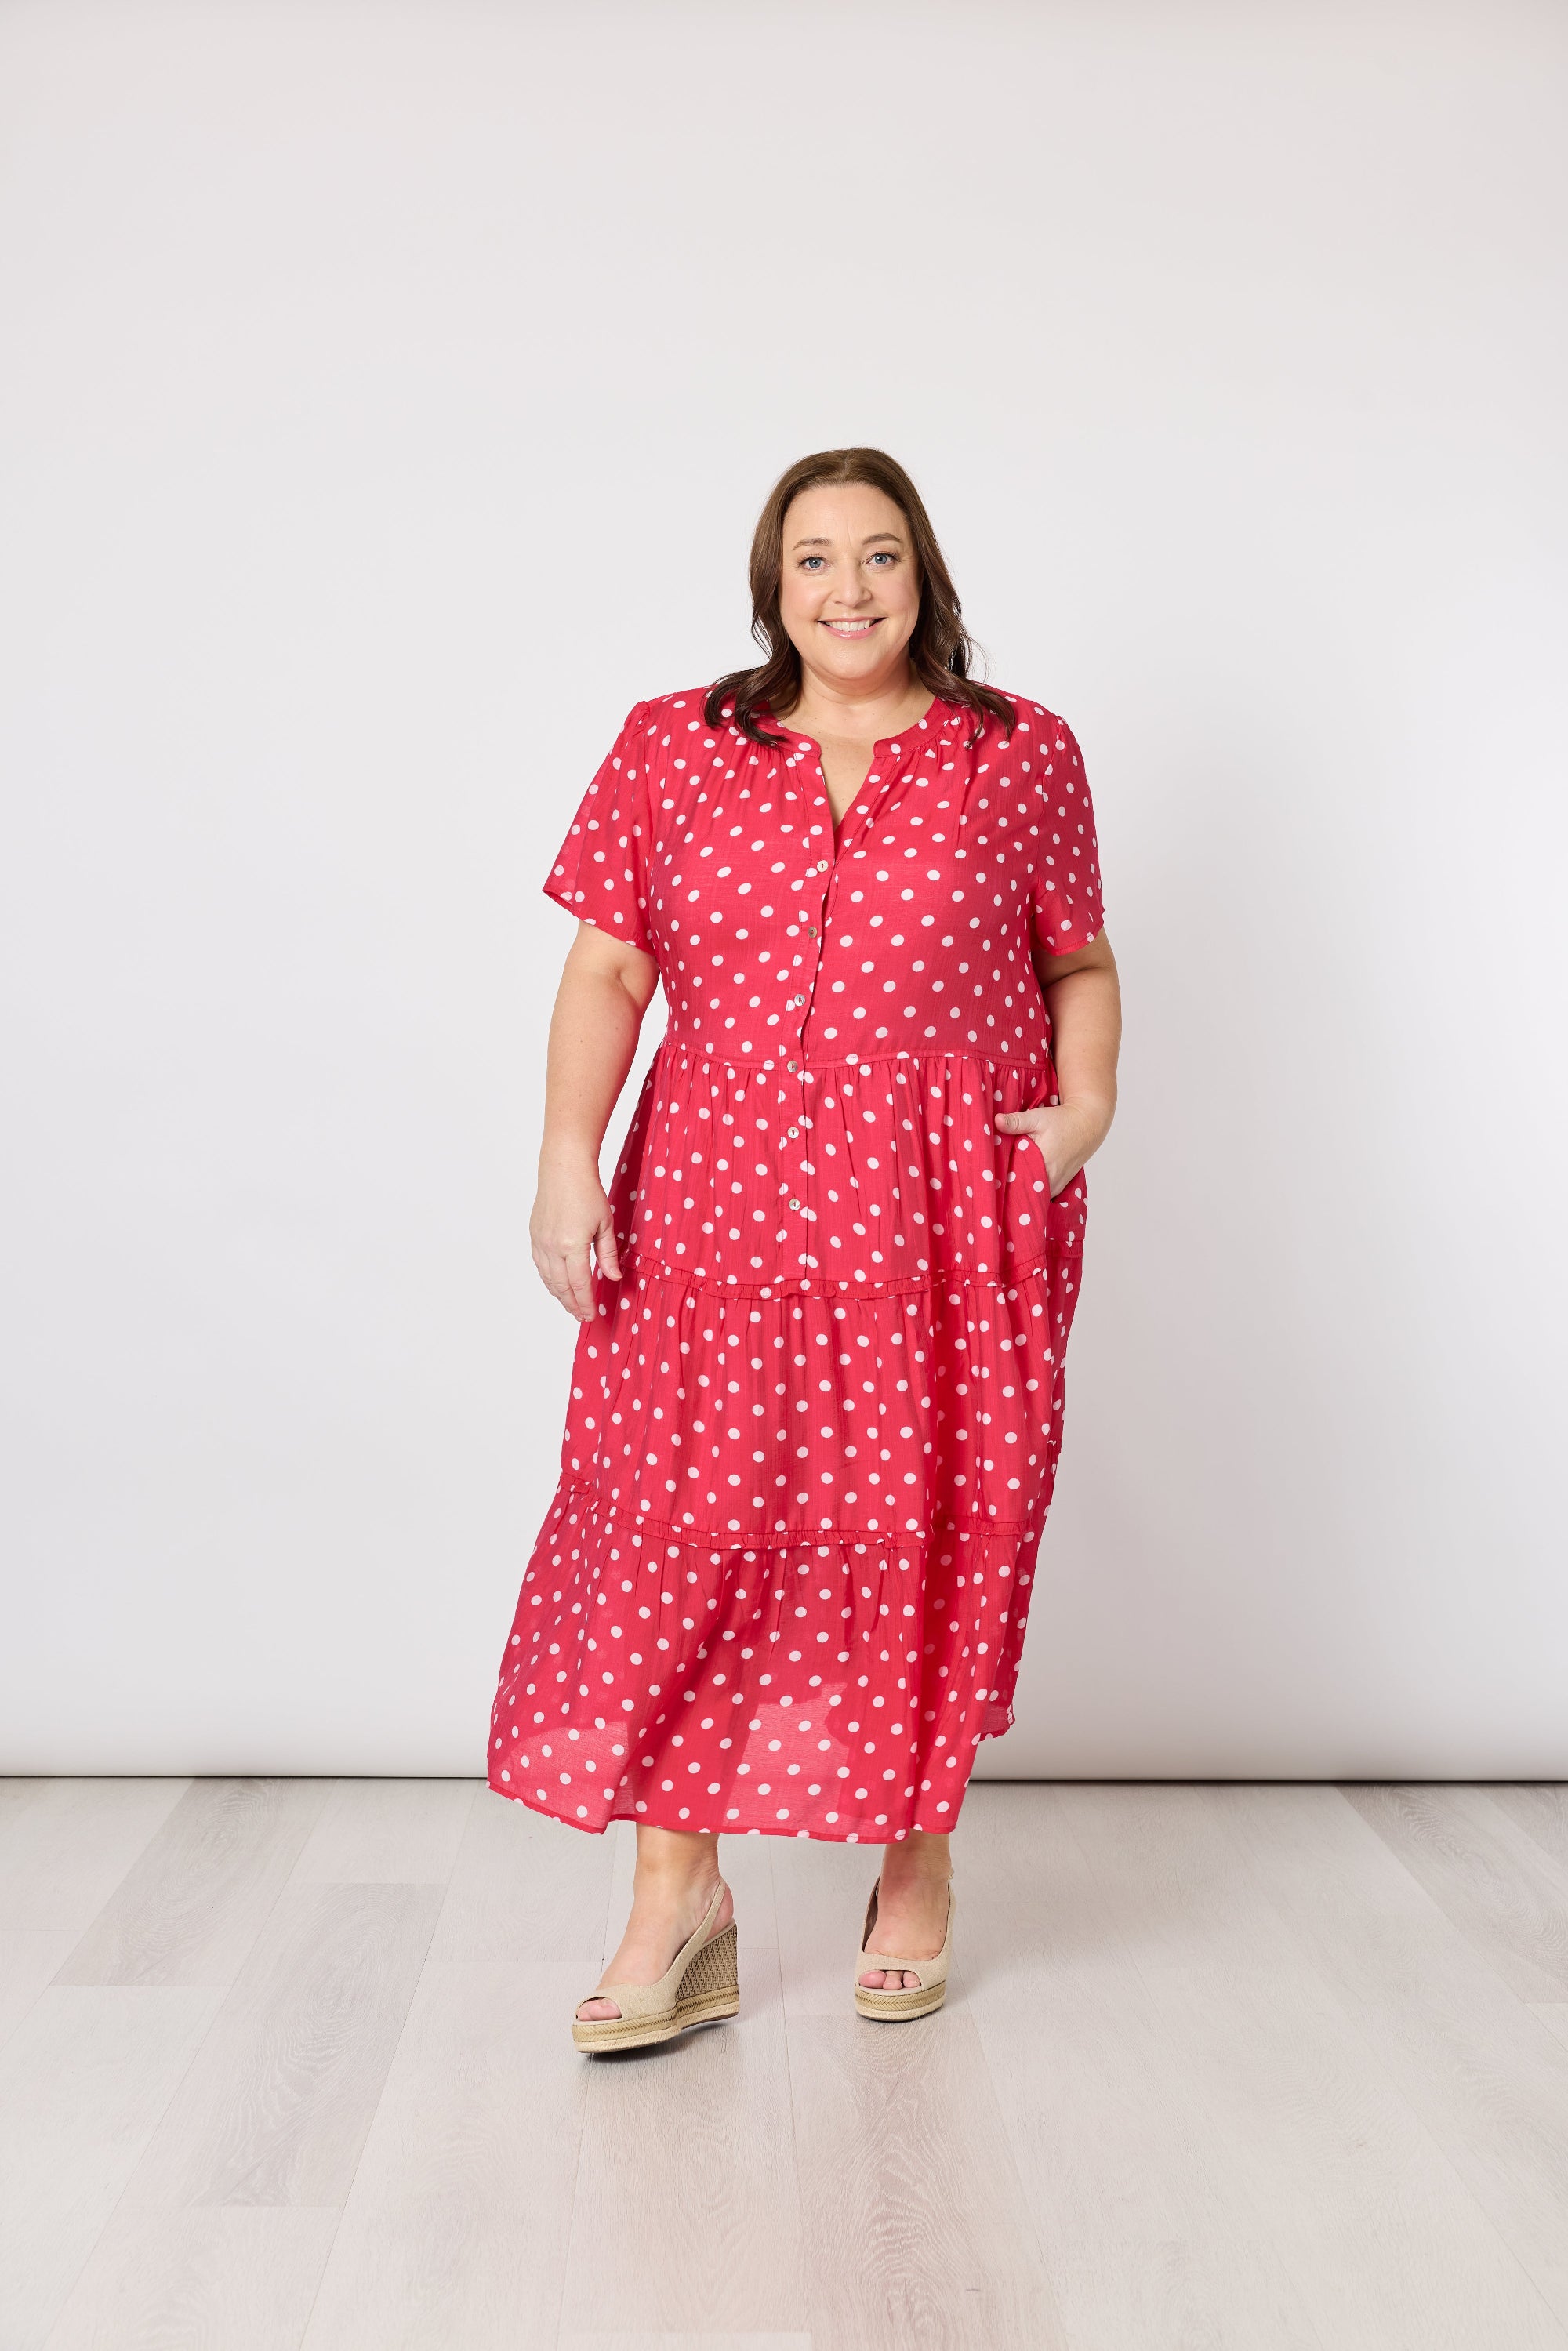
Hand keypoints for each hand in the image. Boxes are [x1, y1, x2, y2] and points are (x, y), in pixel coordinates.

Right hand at [530, 1157, 621, 1321]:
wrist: (563, 1170)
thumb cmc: (587, 1192)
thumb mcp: (606, 1223)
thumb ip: (608, 1253)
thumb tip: (613, 1277)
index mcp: (572, 1245)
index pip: (580, 1284)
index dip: (586, 1303)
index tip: (591, 1316)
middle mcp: (552, 1247)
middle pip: (562, 1286)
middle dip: (573, 1304)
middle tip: (582, 1316)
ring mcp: (540, 1242)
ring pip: (548, 1279)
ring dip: (560, 1295)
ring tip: (571, 1306)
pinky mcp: (534, 1236)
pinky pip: (540, 1266)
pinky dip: (548, 1280)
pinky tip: (556, 1285)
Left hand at [994, 1098, 1111, 1197]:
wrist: (1088, 1125)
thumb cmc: (1063, 1121)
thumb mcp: (1037, 1117)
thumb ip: (1016, 1121)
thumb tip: (996, 1121)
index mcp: (1043, 1164)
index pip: (1016, 1183)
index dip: (1001, 1183)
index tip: (989, 1180)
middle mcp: (1051, 1180)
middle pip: (1023, 1193)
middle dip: (1009, 1189)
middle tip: (993, 1183)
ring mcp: (1056, 1186)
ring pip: (1033, 1196)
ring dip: (1021, 1191)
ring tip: (1005, 1184)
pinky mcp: (1059, 1186)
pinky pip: (1042, 1195)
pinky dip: (1032, 1191)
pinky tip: (1021, 1183)